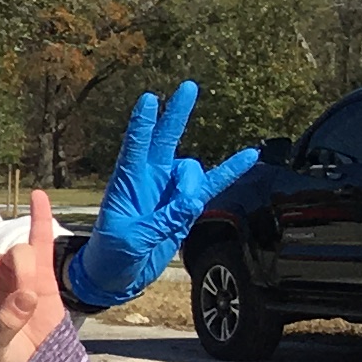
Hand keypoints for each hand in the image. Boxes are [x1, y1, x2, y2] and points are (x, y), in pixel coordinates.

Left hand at [0, 150, 66, 361]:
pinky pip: (39, 238)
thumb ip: (5, 321)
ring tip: (29, 303)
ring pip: (13, 246)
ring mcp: (7, 266)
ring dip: (24, 270)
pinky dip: (40, 218)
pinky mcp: (39, 270)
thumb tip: (27, 294)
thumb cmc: (1, 357)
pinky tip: (38, 196)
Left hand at [62, 82, 257, 309]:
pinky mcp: (185, 206)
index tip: (149, 99)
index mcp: (126, 182)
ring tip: (182, 209)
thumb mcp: (131, 238)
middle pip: (164, 139)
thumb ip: (163, 220)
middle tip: (188, 87)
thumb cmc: (113, 254)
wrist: (119, 274)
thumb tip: (194, 202)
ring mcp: (168, 190)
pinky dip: (229, 171)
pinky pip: (211, 185)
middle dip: (176, 114)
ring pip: (190, 170)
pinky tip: (248, 155)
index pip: (135, 145)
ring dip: (192, 185)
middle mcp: (148, 179)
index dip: (142, 123)